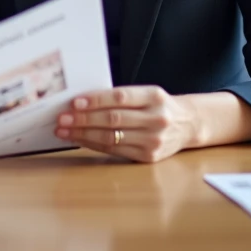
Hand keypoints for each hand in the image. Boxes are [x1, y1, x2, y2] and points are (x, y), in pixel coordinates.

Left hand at [54, 85, 199, 163]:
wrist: (188, 124)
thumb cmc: (158, 106)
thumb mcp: (147, 94)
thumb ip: (121, 97)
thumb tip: (82, 101)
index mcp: (154, 96)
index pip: (120, 97)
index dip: (96, 100)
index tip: (74, 102)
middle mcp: (156, 118)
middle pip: (113, 119)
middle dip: (83, 119)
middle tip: (62, 118)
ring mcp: (153, 140)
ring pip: (111, 137)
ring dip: (83, 134)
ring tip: (64, 130)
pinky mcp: (148, 156)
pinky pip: (115, 150)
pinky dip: (93, 145)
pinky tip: (79, 140)